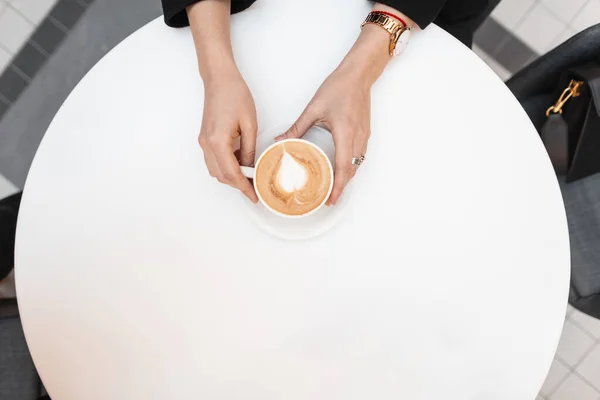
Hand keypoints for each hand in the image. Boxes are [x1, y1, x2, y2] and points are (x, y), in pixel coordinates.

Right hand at [198, 72, 258, 202]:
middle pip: (221, 176)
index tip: (254, 196)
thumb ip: (250, 149)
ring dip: (231, 177)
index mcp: (218, 141)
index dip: (243, 187)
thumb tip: (251, 167)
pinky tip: (240, 163)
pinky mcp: (204, 139)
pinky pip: (214, 161)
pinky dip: (226, 167)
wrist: (219, 79)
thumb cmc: (234, 95)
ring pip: (216, 170)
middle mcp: (206, 144)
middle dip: (238, 185)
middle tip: (255, 187)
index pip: (231, 174)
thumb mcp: (249, 123)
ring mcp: (203, 142)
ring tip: (249, 175)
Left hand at [277, 24, 392, 204]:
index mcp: (344, 133)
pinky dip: (351, 166)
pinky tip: (341, 168)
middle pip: (351, 171)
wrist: (359, 74)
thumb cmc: (339, 87)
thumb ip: (297, 127)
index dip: (337, 187)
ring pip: (357, 165)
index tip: (330, 199)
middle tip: (328, 198)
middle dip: (341, 187)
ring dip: (346, 178)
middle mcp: (357, 138)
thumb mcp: (314, 109)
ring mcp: (364, 136)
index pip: (342, 168)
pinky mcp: (365, 133)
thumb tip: (280, 140)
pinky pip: (359, 156)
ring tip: (333, 187)